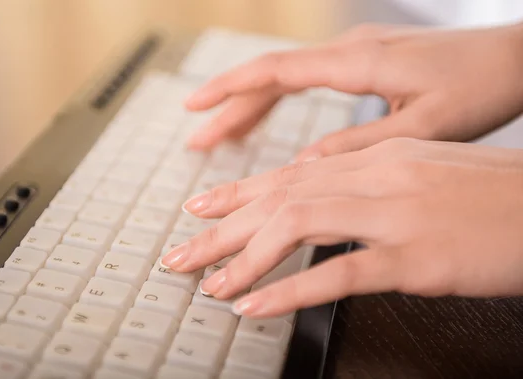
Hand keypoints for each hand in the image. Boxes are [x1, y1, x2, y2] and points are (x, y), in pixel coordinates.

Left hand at [161, 138, 522, 317]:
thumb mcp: (419, 170)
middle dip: (222, 229)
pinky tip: (257, 307)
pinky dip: (289, 290)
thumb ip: (366, 178)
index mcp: (375, 158)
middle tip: (181, 253)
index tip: (201, 210)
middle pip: (278, 199)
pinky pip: (337, 273)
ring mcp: (393, 217)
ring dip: (244, 260)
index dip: (237, 194)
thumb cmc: (489, 194)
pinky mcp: (414, 259)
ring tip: (209, 284)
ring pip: (295, 227)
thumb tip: (319, 192)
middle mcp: (375, 179)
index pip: (288, 174)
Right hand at [184, 23, 522, 160]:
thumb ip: (357, 145)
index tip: (194, 106)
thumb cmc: (479, 87)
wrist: (515, 58)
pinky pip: (305, 78)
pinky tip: (266, 118)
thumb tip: (302, 166)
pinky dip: (277, 100)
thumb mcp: (420, 127)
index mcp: (357, 63)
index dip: (229, 90)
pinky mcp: (364, 61)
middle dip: (230, 107)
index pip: (275, 71)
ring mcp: (354, 54)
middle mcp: (348, 51)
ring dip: (250, 105)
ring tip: (220, 135)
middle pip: (271, 76)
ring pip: (285, 77)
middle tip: (197, 140)